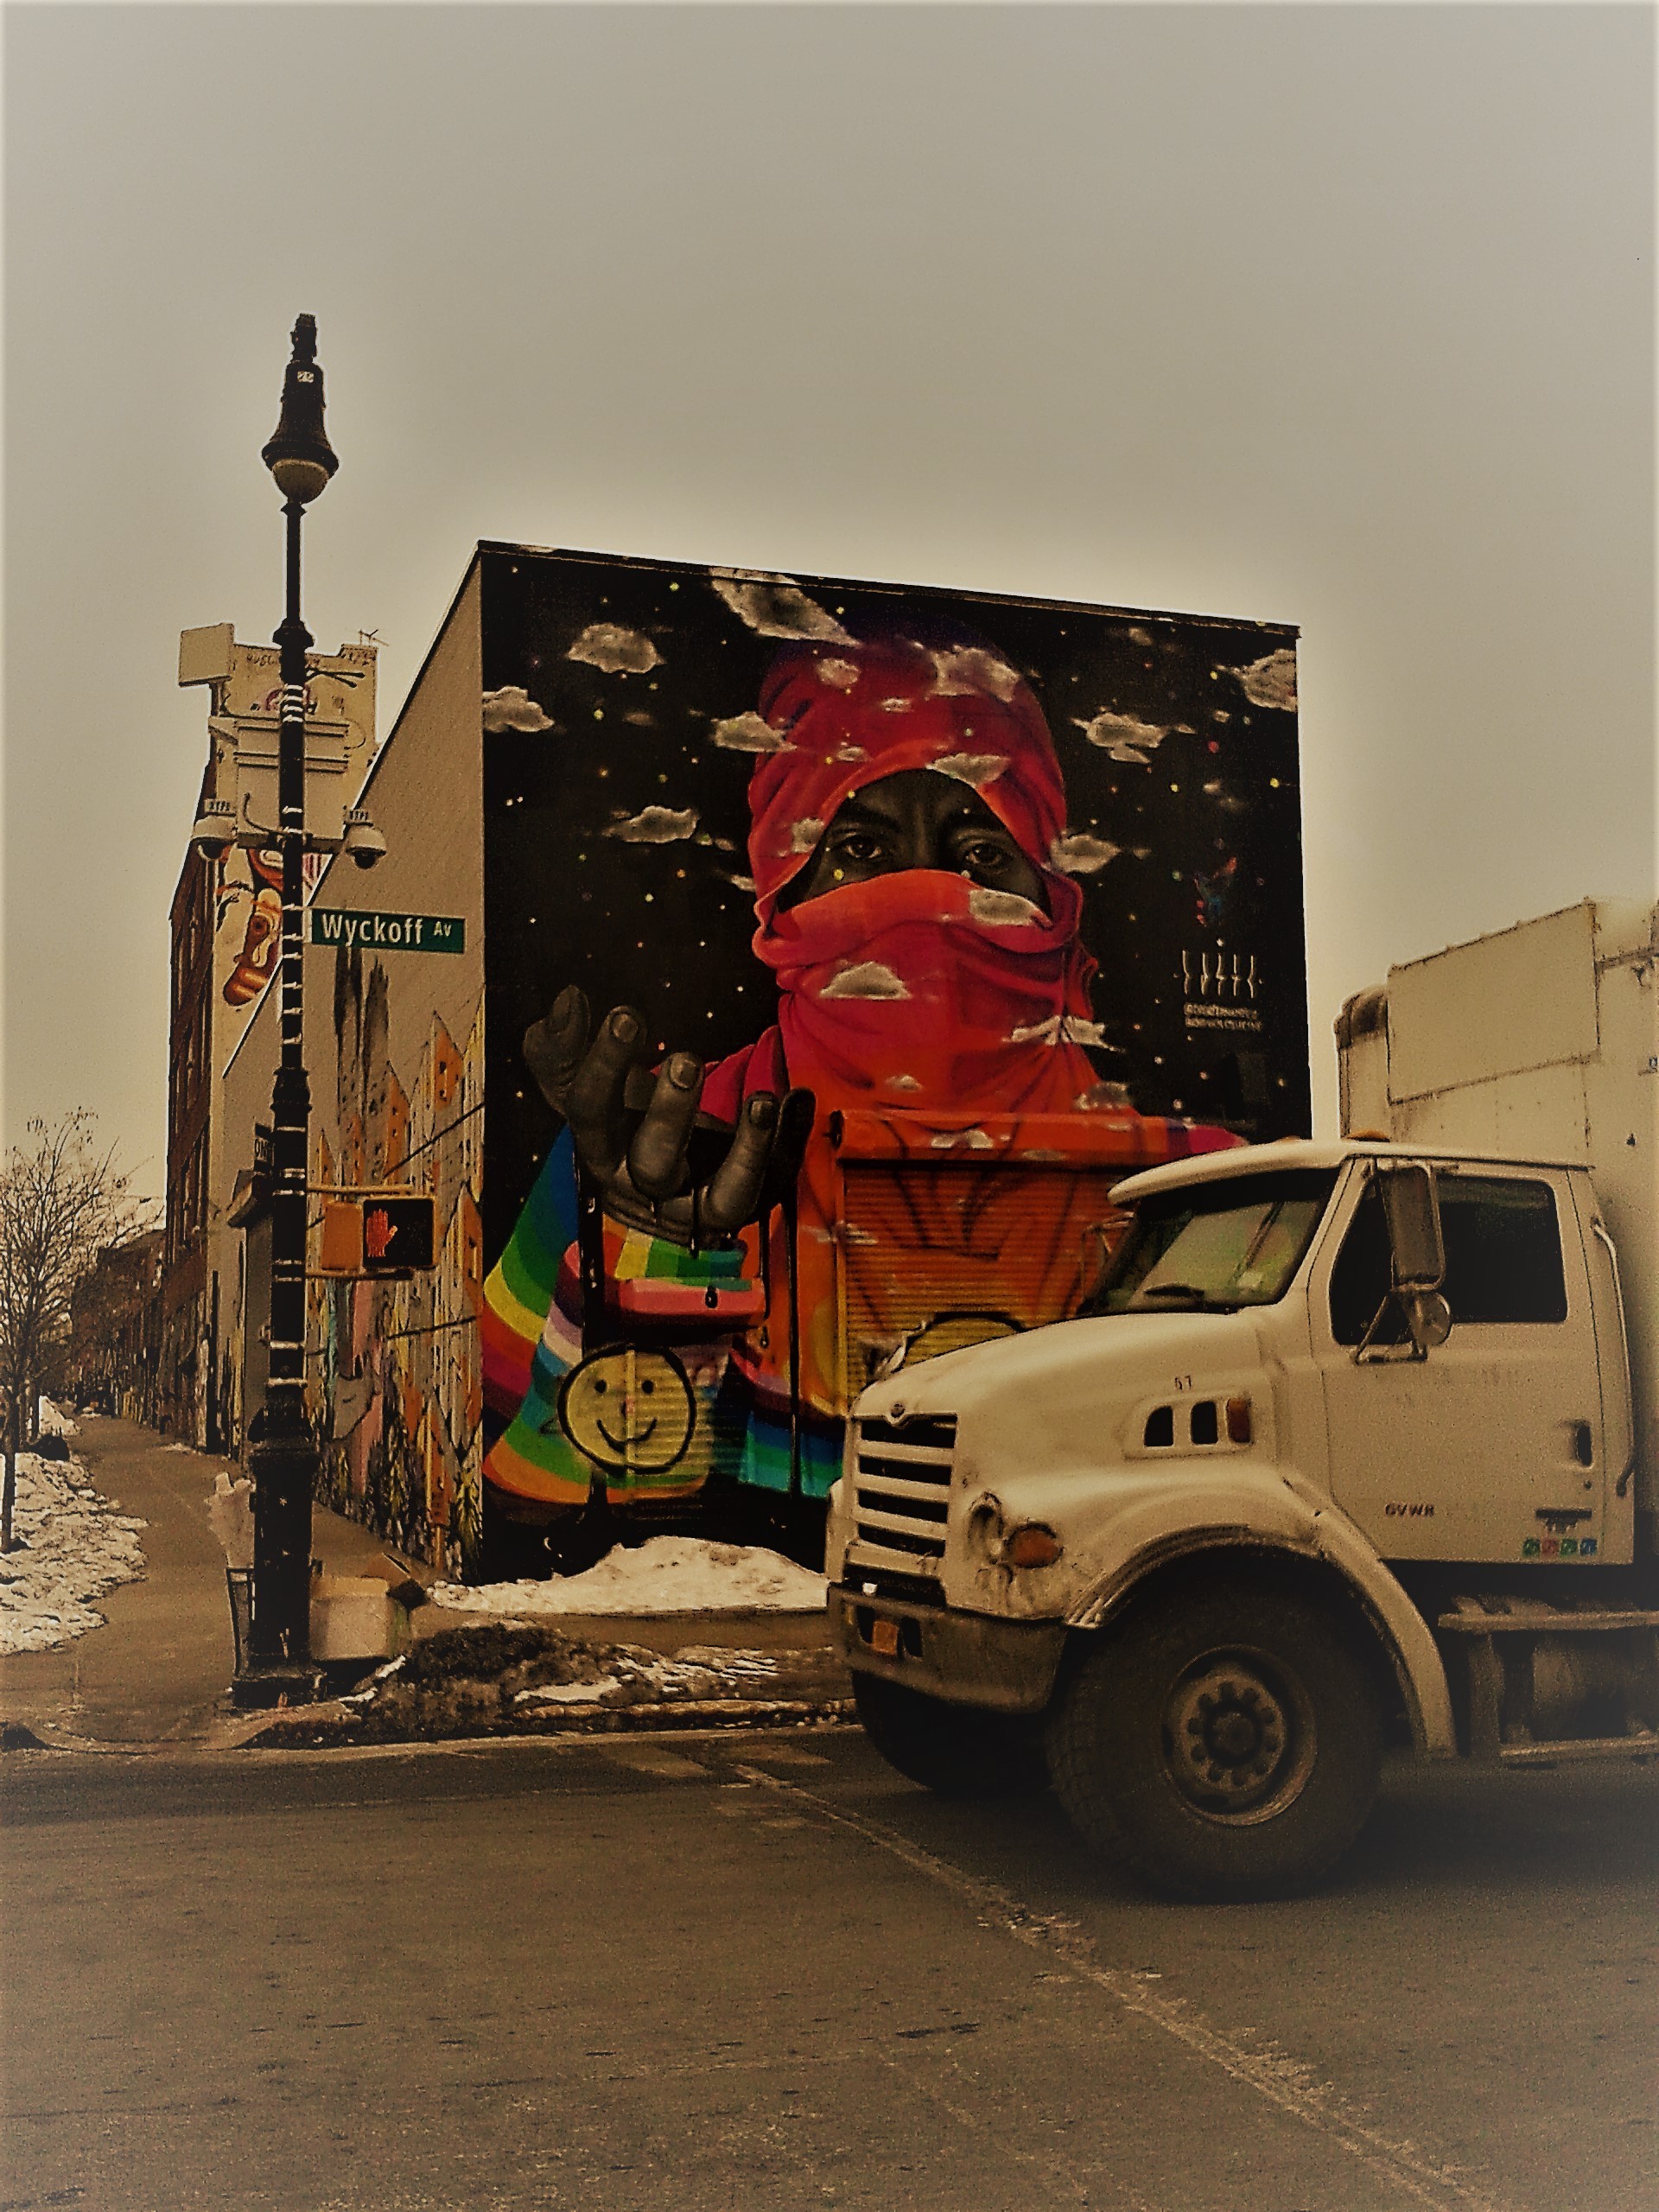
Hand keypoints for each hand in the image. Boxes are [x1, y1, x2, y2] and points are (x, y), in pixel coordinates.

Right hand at [523, 986, 813, 1245]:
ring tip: (760, 1101)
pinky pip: (777, 1182)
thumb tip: (566, 1002)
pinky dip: (788, 1143)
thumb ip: (563, 1046)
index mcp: (602, 1151)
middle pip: (656, 1164)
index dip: (605, 1068)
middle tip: (687, 1061)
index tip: (626, 1017)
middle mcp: (651, 1188)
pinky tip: (797, 1099)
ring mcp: (705, 1203)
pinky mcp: (750, 1201)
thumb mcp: (585, 1083)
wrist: (663, 1180)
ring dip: (747, 1150)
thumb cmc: (622, 1121)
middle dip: (670, 1115)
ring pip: (726, 1196)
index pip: (592, 1115)